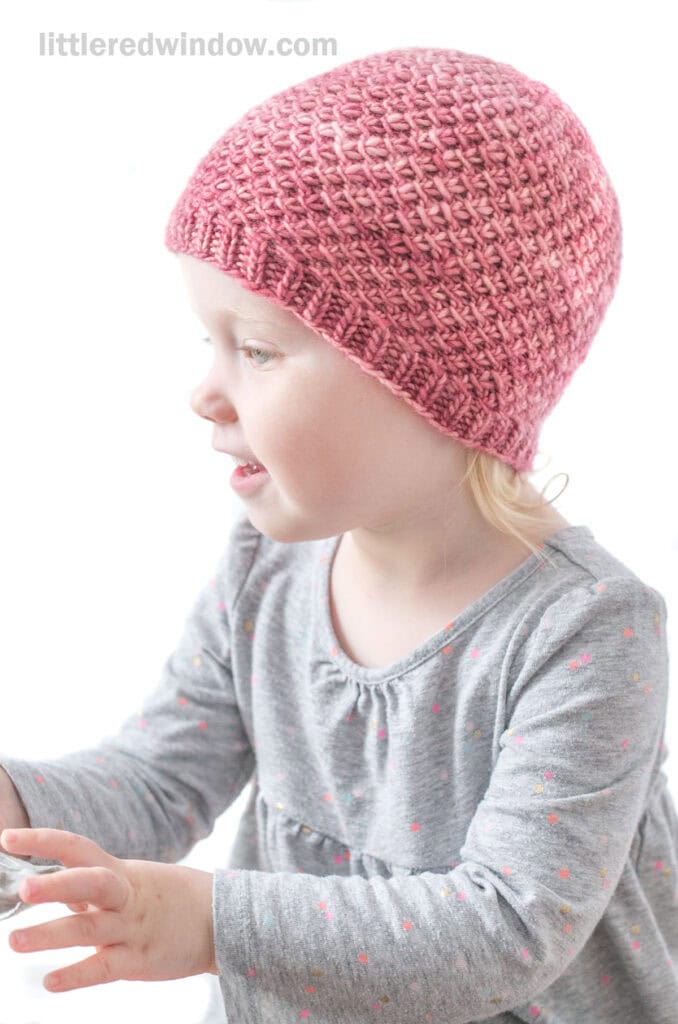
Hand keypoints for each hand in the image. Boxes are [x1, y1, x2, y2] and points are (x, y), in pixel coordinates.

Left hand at [0, 827, 216, 992]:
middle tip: (22, 889)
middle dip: (57, 885)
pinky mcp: (140, 960)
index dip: (44, 840)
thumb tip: (45, 883)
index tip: (7, 838)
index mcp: (120, 871)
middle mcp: (125, 896)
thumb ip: (90, 885)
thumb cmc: (165, 898)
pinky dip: (77, 975)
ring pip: (91, 929)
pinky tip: (49, 982)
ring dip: (51, 934)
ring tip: (14, 941)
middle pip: (92, 883)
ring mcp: (133, 928)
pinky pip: (106, 967)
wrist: (218, 919)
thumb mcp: (130, 881)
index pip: (78, 848)